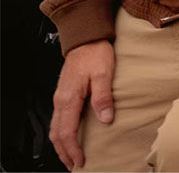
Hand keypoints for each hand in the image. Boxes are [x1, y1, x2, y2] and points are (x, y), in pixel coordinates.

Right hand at [50, 39, 113, 168]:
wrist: (86, 38)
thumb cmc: (95, 52)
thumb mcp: (104, 73)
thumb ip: (103, 97)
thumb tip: (105, 119)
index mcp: (69, 98)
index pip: (67, 132)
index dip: (73, 149)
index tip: (81, 160)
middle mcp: (61, 100)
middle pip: (57, 134)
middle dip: (64, 152)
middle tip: (75, 165)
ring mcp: (60, 97)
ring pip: (55, 128)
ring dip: (62, 144)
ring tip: (72, 155)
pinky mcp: (64, 94)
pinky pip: (59, 119)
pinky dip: (62, 133)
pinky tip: (71, 136)